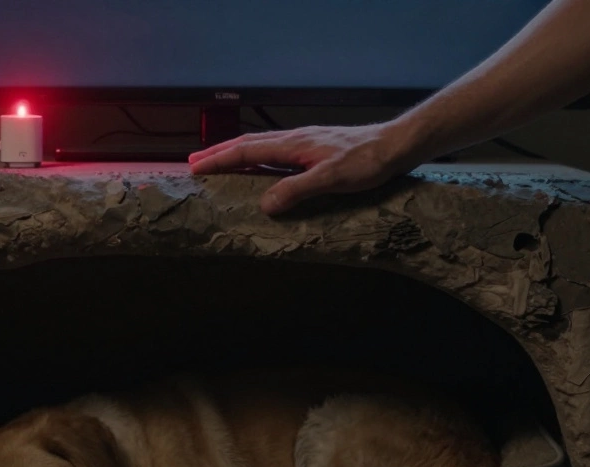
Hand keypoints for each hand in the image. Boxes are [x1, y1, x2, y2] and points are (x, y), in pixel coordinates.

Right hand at [188, 121, 422, 215]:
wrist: (395, 145)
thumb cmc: (366, 161)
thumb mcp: (331, 180)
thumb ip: (296, 190)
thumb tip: (264, 204)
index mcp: (293, 144)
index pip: (246, 151)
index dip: (218, 160)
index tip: (195, 167)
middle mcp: (295, 139)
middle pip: (248, 143)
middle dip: (219, 153)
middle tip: (194, 163)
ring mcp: (305, 141)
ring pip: (261, 145)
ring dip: (236, 153)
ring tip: (218, 162)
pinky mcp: (316, 146)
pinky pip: (276, 150)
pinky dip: (257, 155)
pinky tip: (260, 164)